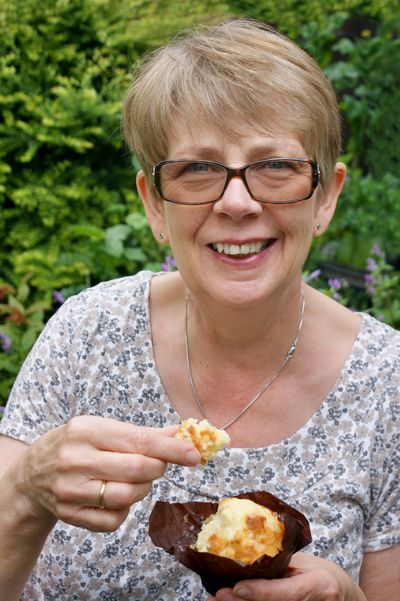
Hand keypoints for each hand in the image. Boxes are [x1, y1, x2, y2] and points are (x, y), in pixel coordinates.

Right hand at [14, 415, 200, 531]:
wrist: (31, 474)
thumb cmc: (75, 445)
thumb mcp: (101, 428)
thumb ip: (139, 433)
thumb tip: (178, 434)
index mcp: (86, 430)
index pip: (139, 441)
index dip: (171, 449)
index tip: (195, 454)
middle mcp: (75, 460)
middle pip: (137, 470)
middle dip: (158, 468)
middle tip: (158, 464)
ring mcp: (70, 490)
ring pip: (128, 496)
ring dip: (143, 488)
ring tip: (136, 478)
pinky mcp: (70, 515)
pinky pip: (114, 519)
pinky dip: (125, 509)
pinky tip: (116, 495)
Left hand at [207, 552, 365, 600]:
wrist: (342, 596)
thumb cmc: (321, 574)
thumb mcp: (305, 565)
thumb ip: (280, 566)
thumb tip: (244, 559)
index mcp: (319, 585)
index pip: (288, 593)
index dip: (261, 593)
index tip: (236, 588)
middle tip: (216, 596)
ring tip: (214, 600)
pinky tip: (231, 600)